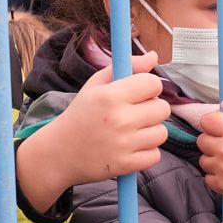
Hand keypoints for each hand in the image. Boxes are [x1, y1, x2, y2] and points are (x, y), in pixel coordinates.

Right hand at [17, 53, 171, 211]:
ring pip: (162, 133)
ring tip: (133, 131)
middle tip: (135, 113)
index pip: (153, 84)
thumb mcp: (96, 85)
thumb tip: (154, 56)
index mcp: (110, 96)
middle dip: (152, 109)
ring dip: (151, 131)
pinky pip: (155, 155)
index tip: (139, 93)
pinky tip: (131, 148)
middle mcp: (118, 119)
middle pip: (163, 109)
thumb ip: (127, 67)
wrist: (59, 152)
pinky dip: (146, 152)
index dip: (150, 87)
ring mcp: (123, 144)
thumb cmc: (81, 114)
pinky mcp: (125, 165)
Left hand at [197, 109, 222, 200]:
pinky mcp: (221, 184)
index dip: (212, 125)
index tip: (217, 129)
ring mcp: (222, 168)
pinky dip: (217, 177)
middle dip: (212, 143)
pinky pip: (208, 178)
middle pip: (202, 140)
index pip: (207, 121)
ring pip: (204, 160)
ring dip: (214, 161)